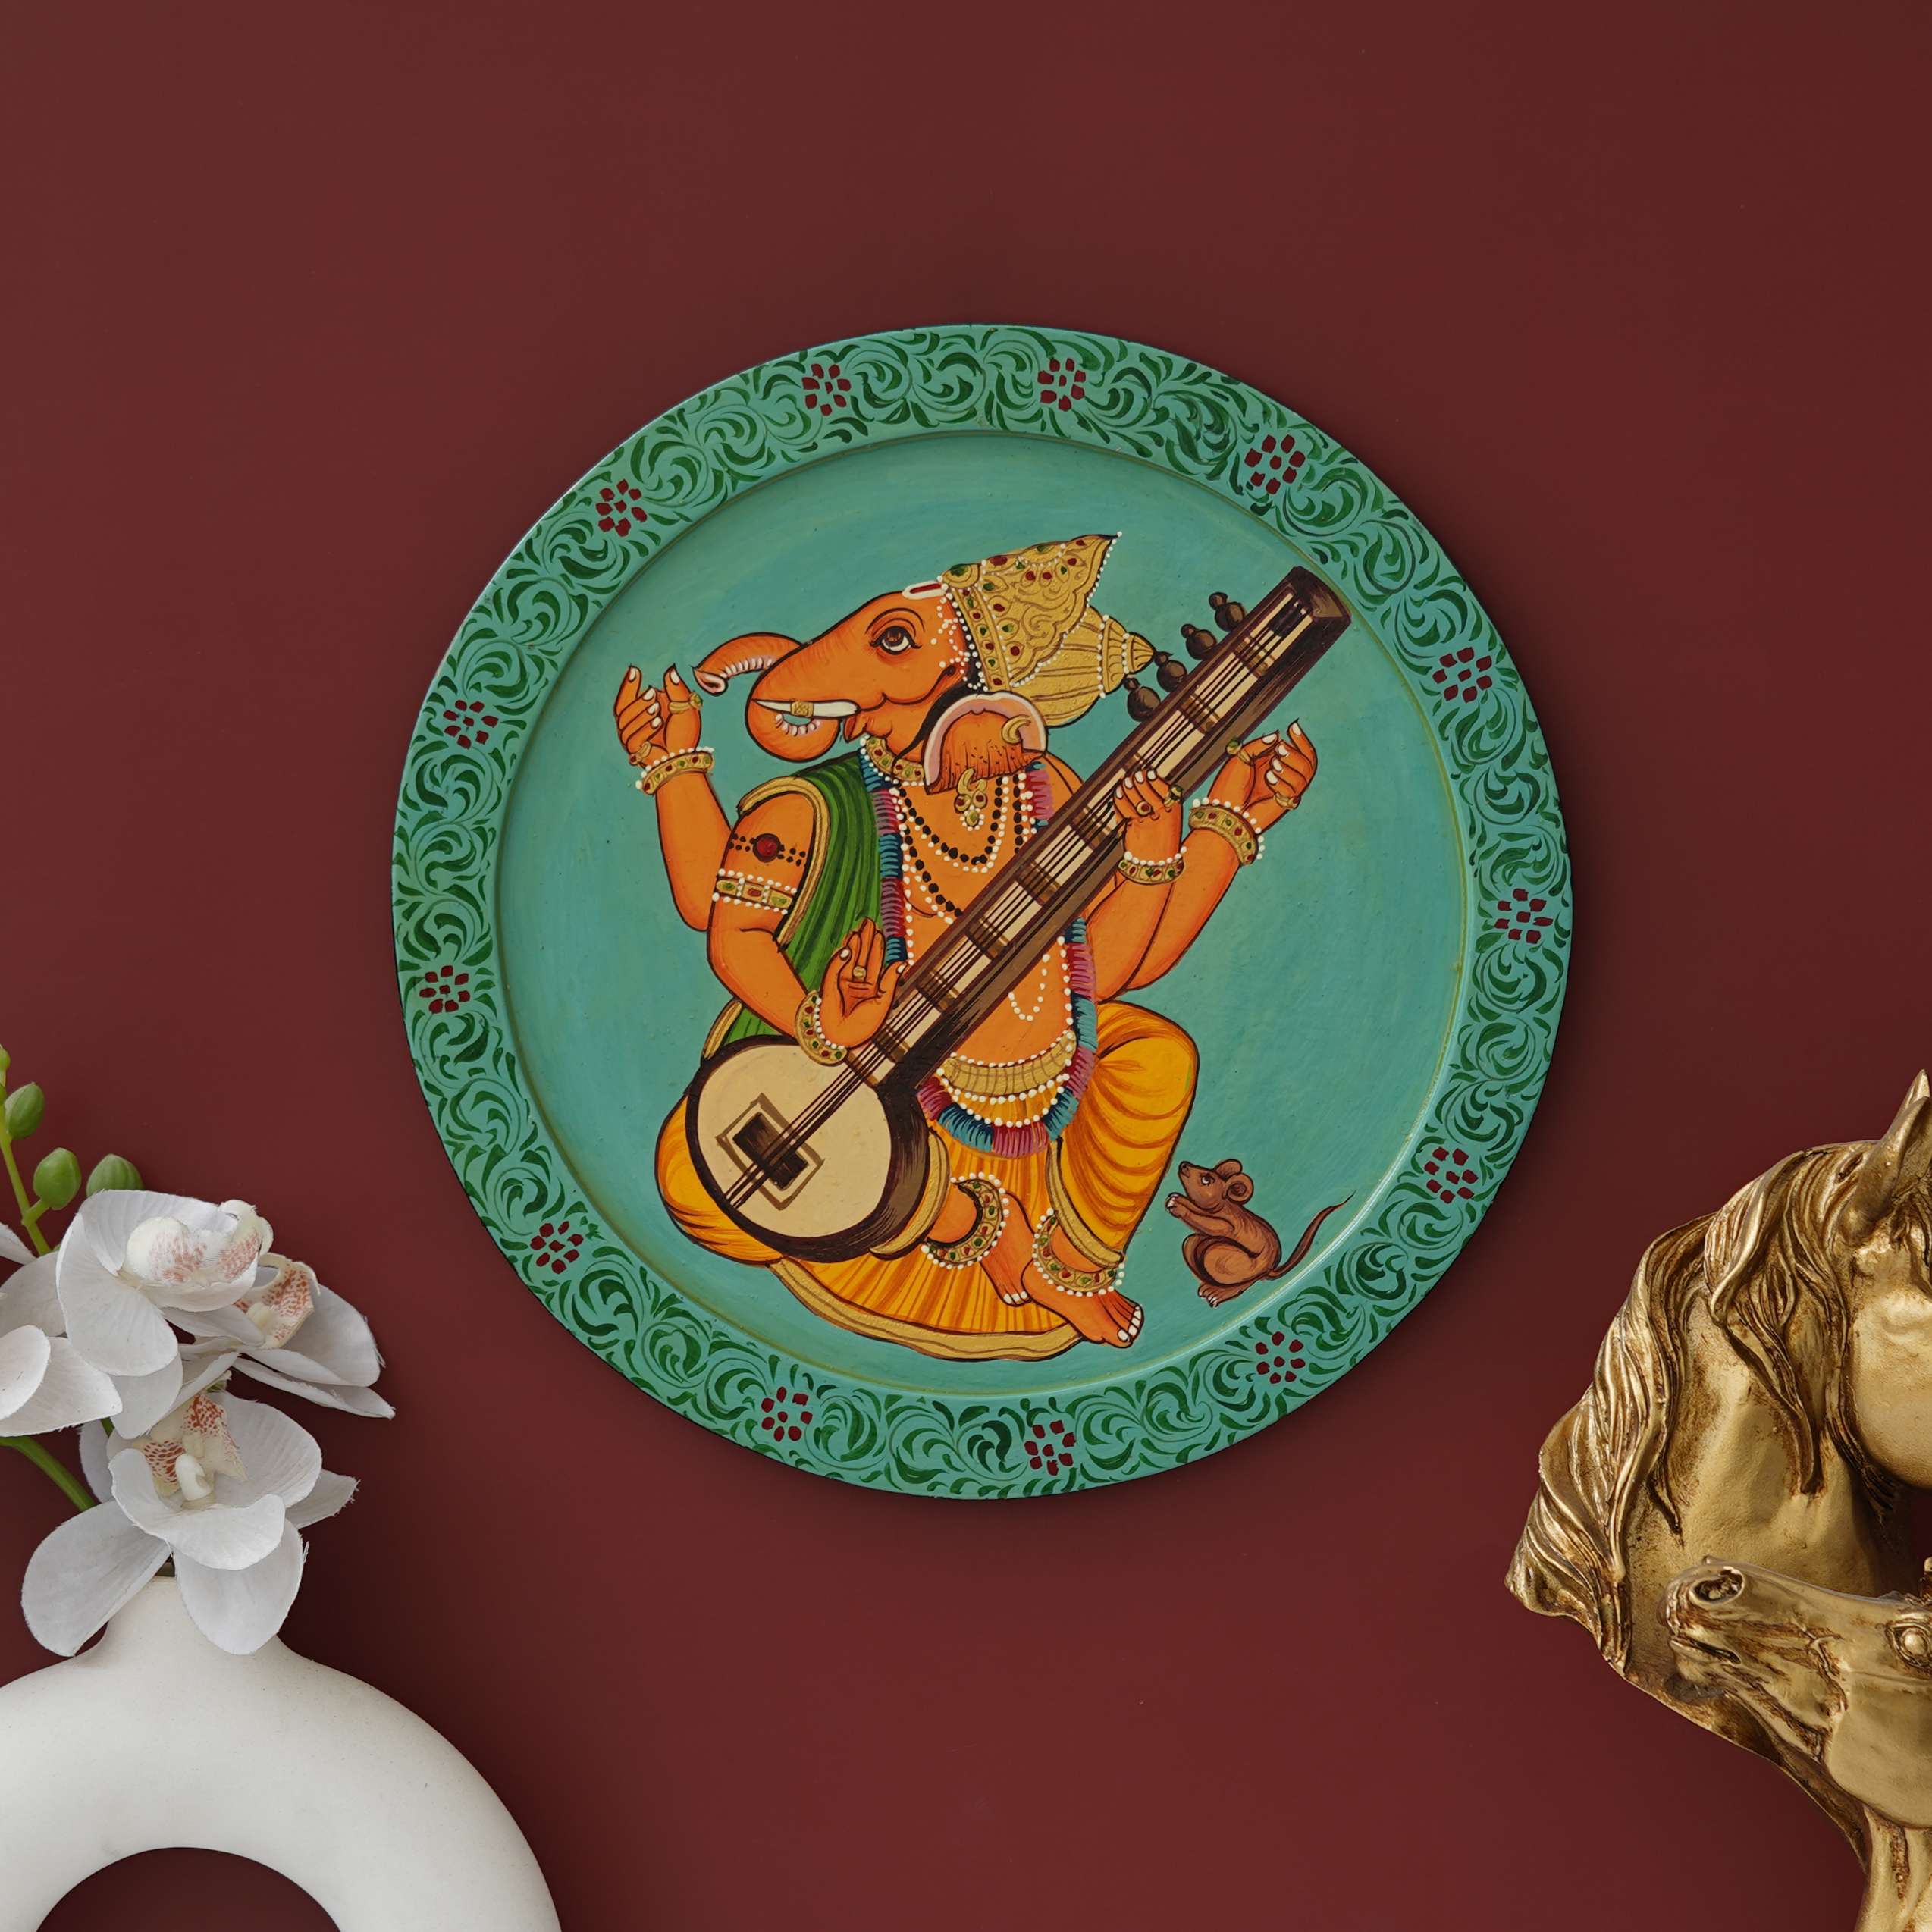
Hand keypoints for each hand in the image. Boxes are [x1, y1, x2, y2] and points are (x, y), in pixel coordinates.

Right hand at [613, 665, 702, 768]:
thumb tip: (671, 670)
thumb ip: (677, 689)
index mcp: (639, 710)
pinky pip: (632, 738)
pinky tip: (657, 722)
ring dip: (640, 714)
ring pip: (625, 723)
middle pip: (621, 708)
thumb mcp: (684, 707)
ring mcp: (631, 737)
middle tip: (652, 693)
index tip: (634, 670)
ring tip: (657, 708)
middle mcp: (631, 723)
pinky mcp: (634, 751)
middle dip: (636, 700)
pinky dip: (644, 729)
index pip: (626, 696)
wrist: (684, 757)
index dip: (628, 684)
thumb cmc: (684, 733)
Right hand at [817, 917, 903, 1048]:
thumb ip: (890, 981)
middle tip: (867, 922)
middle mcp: (855, 983)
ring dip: (853, 945)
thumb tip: (902, 962)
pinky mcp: (829, 987)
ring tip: (859, 930)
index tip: (880, 932)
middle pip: (860, 956)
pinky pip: (834, 970)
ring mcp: (842, 984)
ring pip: (848, 960)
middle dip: (864, 940)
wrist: (845, 1039)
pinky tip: (848, 948)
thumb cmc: (864, 1026)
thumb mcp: (883, 1002)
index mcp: (869, 988)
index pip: (873, 962)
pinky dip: (840, 959)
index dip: (877, 947)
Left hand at [1112, 768, 1181, 858]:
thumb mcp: (1168, 819)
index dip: (1154, 779)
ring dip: (1127, 789)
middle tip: (1132, 777)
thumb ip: (1158, 800)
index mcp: (1174, 809)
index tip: (1147, 772)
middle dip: (1138, 782)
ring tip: (1124, 783)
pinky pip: (1124, 809)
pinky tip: (1117, 794)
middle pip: (1147, 792)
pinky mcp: (1134, 828)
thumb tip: (1144, 778)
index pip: (1164, 788)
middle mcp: (1162, 814)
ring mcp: (1148, 821)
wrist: (1157, 863)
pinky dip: (1119, 800)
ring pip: (1135, 799)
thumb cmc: (1163, 837)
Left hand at [1208, 722, 1316, 831]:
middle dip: (1296, 753)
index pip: (1300, 750)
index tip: (1293, 727)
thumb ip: (1259, 745)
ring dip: (1290, 767)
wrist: (1226, 810)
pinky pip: (1295, 791)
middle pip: (1308, 762)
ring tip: (1273, 765)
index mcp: (1274, 762)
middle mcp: (1283, 775)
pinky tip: (1269, 778)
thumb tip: (1277, 736)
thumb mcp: (1241, 757)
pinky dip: (1283, 781)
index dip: (1300, 739)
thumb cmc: (1229, 784)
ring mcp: (1285, 789)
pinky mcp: (1284, 803)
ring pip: (1305, 776)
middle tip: (1279, 750)